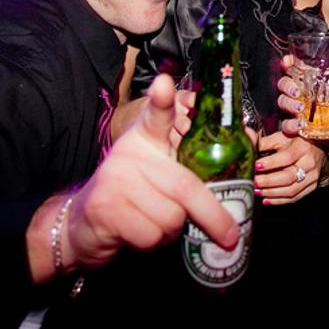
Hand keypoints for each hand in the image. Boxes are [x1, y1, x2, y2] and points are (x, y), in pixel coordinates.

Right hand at [47, 75, 238, 275]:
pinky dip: (153, 243)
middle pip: (184, 185)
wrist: (83, 224)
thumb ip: (194, 167)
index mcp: (146, 139)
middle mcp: (130, 153)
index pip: (157, 115)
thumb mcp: (162, 174)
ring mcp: (115, 179)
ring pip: (171, 217)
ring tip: (156, 223)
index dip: (162, 100)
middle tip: (231, 236)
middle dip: (213, 215)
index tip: (165, 85)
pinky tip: (138, 233)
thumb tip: (245, 157)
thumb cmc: (136, 197)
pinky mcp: (105, 208)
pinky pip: (150, 235)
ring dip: (173, 232)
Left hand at [254, 132, 325, 204]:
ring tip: (257, 191)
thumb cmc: (296, 141)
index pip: (286, 158)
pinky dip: (278, 200)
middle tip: (254, 182)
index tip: (256, 166)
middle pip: (289, 177)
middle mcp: (309, 163)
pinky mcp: (311, 187)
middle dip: (268, 181)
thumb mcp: (281, 137)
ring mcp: (312, 177)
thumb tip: (248, 142)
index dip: (270, 163)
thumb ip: (264, 142)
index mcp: (302, 148)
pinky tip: (266, 199)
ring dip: (271, 193)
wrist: (318, 148)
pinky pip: (295, 197)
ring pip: (291, 190)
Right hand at [276, 54, 328, 147]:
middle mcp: (301, 95)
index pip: (297, 69)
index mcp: (312, 84)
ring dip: (289, 104)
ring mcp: (296, 111)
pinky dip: (291, 125)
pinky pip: (286, 124)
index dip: (289, 63)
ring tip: (299, 109)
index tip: (288, 61)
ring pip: (283, 101)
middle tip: (296, 91)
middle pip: (285, 84)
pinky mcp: (295, 127)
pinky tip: (299, 125)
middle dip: (287, 85)